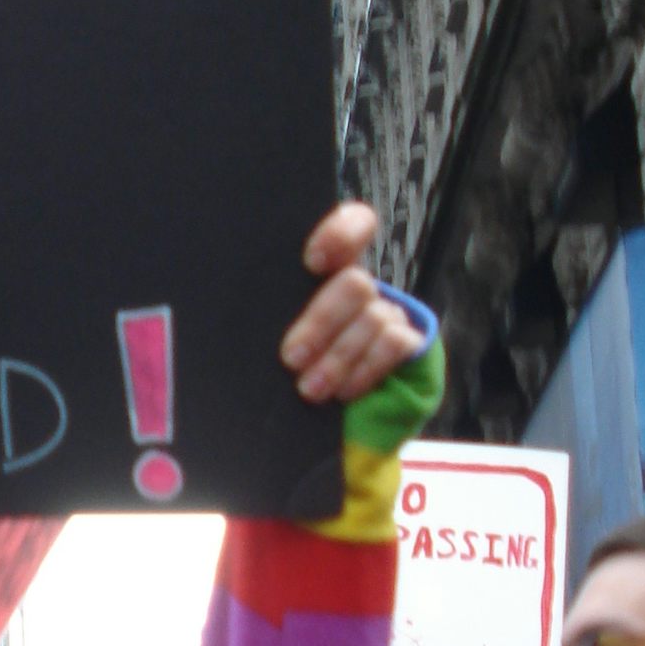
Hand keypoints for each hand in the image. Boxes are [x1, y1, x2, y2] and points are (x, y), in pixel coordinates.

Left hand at [277, 203, 422, 402]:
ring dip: (338, 358)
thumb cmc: (288, 370)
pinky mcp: (411, 345)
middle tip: (292, 357)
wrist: (327, 418)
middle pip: (355, 283)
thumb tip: (234, 308)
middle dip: (322, 322)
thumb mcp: (271, 337)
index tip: (313, 262)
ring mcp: (390, 314)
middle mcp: (362, 289)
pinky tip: (343, 391)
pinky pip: (395, 344)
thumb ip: (271, 315)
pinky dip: (365, 369)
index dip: (342, 233)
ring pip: (373, 316)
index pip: (352, 227)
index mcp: (326, 275)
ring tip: (309, 388)